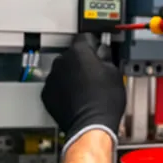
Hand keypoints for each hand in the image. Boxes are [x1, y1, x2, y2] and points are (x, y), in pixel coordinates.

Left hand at [41, 33, 126, 151]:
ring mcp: (52, 78)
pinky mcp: (47, 94)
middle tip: (95, 73)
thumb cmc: (104, 102)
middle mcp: (62, 62)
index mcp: (79, 52)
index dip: (95, 44)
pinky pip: (56, 86)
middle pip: (72, 54)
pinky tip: (77, 97)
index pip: (85, 37)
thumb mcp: (115, 73)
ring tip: (86, 88)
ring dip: (72, 75)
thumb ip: (106, 57)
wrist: (91, 125)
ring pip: (63, 70)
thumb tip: (103, 54)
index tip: (98, 49)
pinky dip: (64, 89)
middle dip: (82, 61)